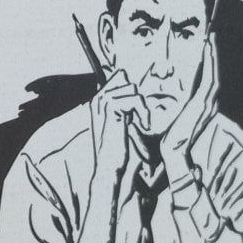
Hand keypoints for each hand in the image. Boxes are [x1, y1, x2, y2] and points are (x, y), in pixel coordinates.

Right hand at [91, 71, 143, 198]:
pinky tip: (141, 126)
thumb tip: (135, 92)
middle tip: (137, 119)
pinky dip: (143, 112)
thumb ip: (124, 107)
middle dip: (137, 98)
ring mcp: (103, 101)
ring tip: (140, 124)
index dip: (132, 92)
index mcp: (98, 101)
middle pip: (126, 79)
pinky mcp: (111, 107)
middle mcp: (98, 98)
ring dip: (141, 107)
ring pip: (133, 88)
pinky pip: (136, 98)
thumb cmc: (115, 150)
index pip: (119, 76)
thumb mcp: (120, 123)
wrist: (108, 166)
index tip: (136, 113)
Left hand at [161, 33, 217, 185]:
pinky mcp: (202, 104)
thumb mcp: (178, 117)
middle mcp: (209, 103)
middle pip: (214, 74)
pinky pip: (209, 79)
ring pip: (213, 74)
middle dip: (213, 55)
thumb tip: (173, 98)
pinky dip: (210, 64)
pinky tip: (207, 51)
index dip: (209, 63)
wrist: (173, 151)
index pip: (208, 80)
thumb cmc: (172, 137)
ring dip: (213, 56)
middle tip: (212, 35)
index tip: (206, 47)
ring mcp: (207, 103)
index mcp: (204, 106)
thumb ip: (182, 107)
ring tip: (211, 39)